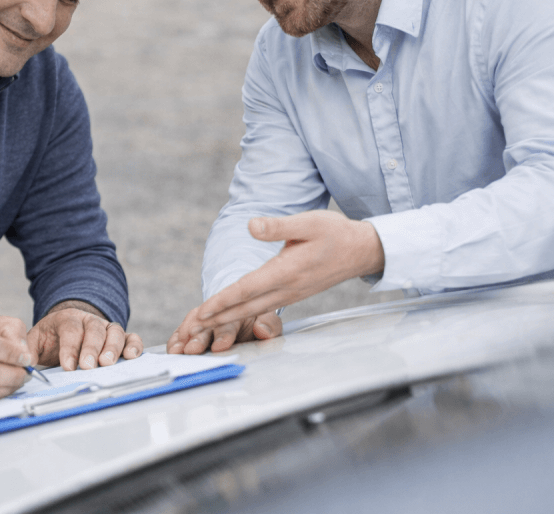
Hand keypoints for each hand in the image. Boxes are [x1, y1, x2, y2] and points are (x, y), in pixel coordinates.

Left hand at [28, 300, 143, 370]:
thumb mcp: (35, 341)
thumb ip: (29, 351)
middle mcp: (89, 320)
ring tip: (107, 364)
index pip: (71, 329)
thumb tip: (25, 365)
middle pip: (94, 330)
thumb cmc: (51, 338)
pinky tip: (131, 356)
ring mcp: (106, 328)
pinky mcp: (120, 337)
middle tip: (87, 366)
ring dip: (113, 348)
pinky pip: (131, 338)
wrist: (67, 329)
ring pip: (115, 332)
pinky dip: (134, 345)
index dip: (70, 347)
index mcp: (67, 318)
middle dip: (91, 349)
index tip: (67, 365)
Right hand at [167, 306, 280, 354]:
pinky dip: (175, 340)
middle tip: (192, 349)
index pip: (229, 324)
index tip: (220, 347)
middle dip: (199, 338)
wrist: (244, 311)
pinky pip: (181, 333)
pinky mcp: (193, 328)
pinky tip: (171, 349)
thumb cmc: (256, 321)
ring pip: (191, 327)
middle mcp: (217, 315)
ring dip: (183, 339)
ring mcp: (203, 321)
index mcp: (236, 312)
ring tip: (177, 350)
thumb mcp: (268, 322)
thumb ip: (269, 326)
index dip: (224, 336)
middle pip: (206, 326)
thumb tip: (262, 330)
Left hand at [171, 210, 383, 350]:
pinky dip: (242, 316)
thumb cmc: (335, 233)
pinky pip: (262, 310)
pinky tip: (231, 318)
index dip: (222, 301)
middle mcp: (286, 288)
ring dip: (226, 321)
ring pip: (252, 312)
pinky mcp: (292, 295)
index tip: (202, 312)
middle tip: (191, 330)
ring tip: (203, 328)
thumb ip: (278, 226)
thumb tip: (250, 226)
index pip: (246, 289)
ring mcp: (290, 295)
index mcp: (286, 271)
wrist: (361, 251)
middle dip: (216, 320)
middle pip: (244, 308)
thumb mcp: (308, 222)